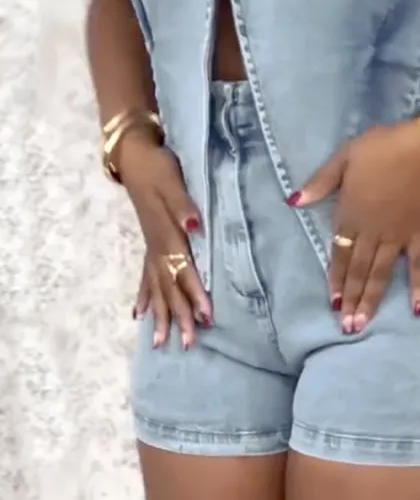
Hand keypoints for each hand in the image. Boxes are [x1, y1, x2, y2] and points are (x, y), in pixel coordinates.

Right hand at [120, 132, 212, 348]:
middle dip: (179, 315)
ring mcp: (150, 245)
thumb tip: (195, 227)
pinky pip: (144, 275)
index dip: (195, 293)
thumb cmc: (158, 166)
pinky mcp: (148, 240)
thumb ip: (184, 205)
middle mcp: (157, 245)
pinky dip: (143, 295)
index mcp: (167, 233)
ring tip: (160, 341)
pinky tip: (138, 313)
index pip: (184, 270)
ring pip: (156, 286)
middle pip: (169, 286)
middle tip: (189, 344)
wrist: (134, 155)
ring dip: (160, 313)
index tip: (206, 317)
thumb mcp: (172, 181)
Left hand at [292, 120, 419, 333]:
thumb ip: (320, 182)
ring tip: (364, 324)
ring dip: (372, 299)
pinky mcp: (418, 233)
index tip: (332, 303)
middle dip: (351, 299)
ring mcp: (396, 236)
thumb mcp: (343, 157)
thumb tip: (294, 201)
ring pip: (381, 273)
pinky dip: (418, 285)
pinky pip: (417, 264)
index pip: (339, 253)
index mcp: (350, 214)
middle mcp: (371, 232)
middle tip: (347, 327)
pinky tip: (418, 308)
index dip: (335, 278)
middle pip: (358, 270)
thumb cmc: (381, 148)